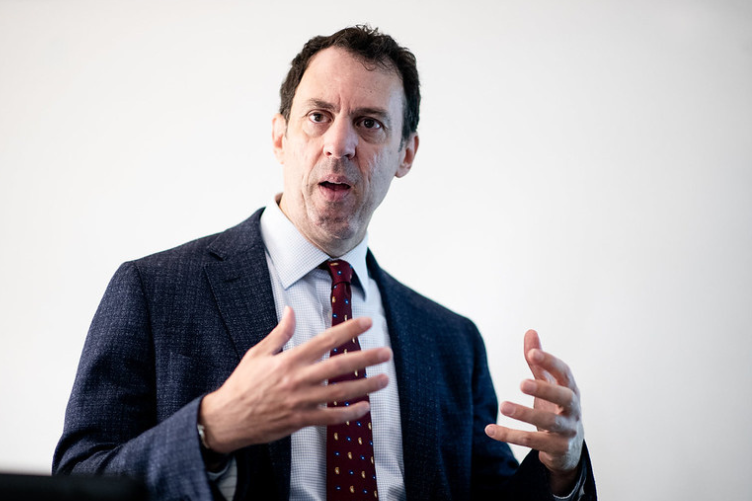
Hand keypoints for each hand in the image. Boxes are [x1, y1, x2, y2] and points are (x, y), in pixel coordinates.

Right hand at [199, 307, 390, 453]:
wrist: (227, 418)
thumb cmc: (242, 384)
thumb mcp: (258, 353)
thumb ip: (279, 333)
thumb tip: (290, 310)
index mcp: (289, 359)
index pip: (324, 340)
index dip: (348, 330)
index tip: (367, 323)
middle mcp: (298, 379)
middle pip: (339, 366)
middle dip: (365, 358)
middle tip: (386, 353)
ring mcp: (300, 401)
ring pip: (339, 392)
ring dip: (365, 386)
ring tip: (384, 379)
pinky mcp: (299, 420)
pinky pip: (329, 418)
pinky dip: (348, 413)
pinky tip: (364, 408)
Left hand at [485, 330, 583, 493]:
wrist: (569, 449)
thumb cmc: (556, 408)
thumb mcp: (549, 384)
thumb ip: (539, 361)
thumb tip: (530, 331)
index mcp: (571, 389)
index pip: (564, 372)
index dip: (550, 362)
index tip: (531, 353)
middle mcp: (573, 409)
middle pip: (563, 398)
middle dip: (543, 390)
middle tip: (521, 383)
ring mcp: (567, 430)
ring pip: (547, 422)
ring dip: (524, 414)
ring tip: (503, 406)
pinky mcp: (556, 448)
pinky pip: (532, 442)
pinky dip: (509, 435)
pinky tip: (489, 429)